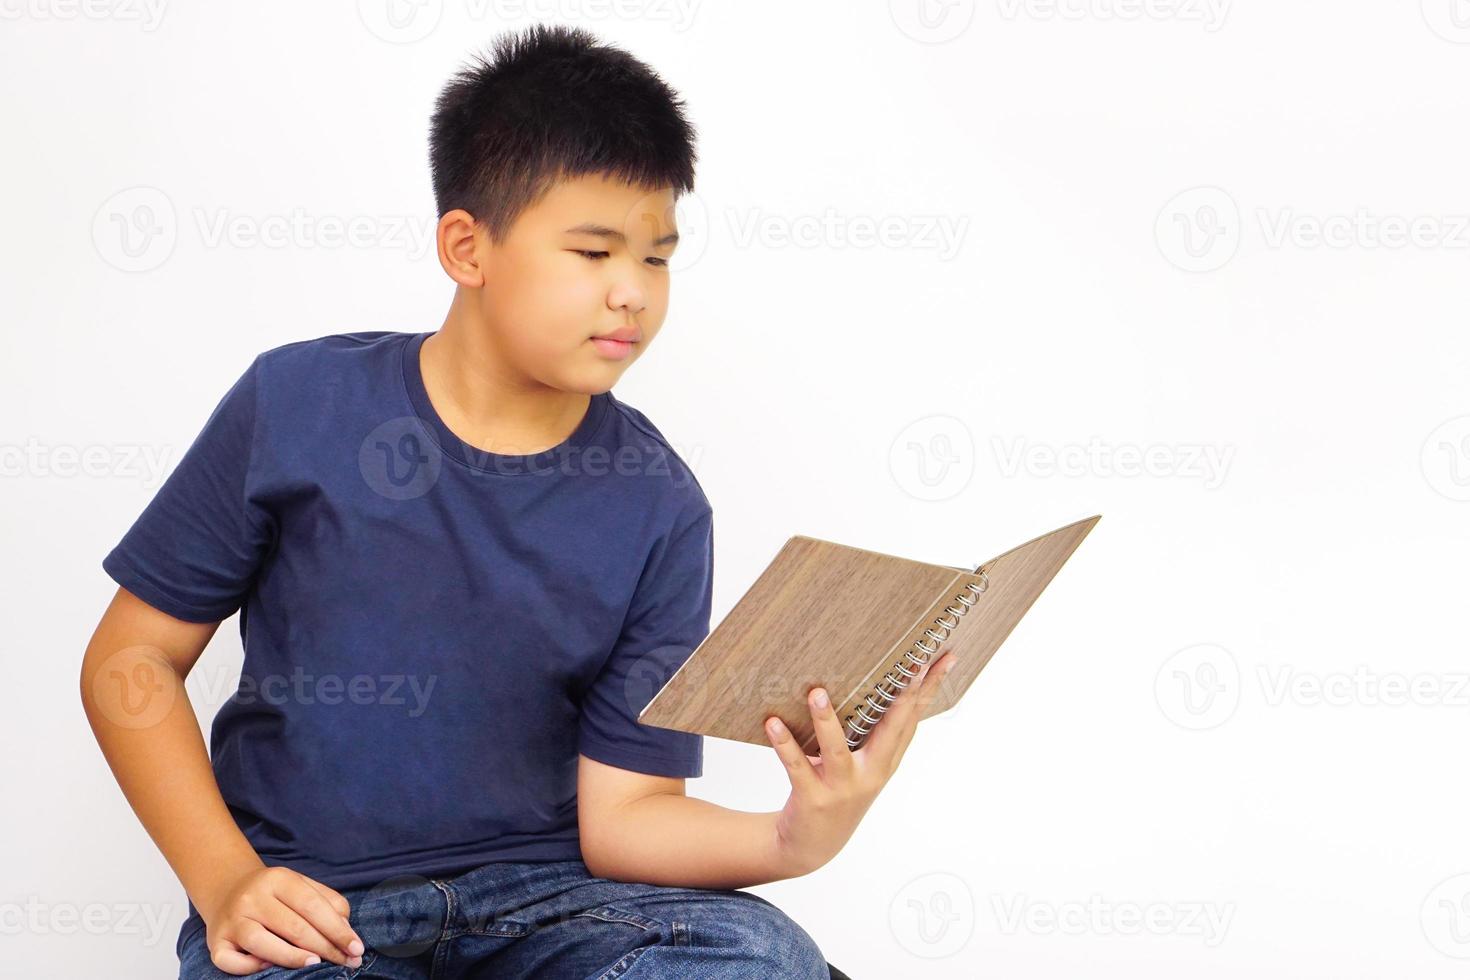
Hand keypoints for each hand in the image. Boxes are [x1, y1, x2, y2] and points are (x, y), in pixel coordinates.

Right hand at [197, 865, 365, 974]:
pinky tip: (270, 967)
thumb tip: (346, 931)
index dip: (338, 929)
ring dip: (292, 958)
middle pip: (293, 927)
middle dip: (325, 948)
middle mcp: (252, 897)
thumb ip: (327, 903)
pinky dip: (251, 967)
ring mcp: (232, 920)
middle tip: (346, 962)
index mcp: (278, 878)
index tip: (356, 948)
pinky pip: (231, 961)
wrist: (228, 889)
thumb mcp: (302, 886)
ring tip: (316, 965)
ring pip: (262, 943)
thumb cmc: (274, 894)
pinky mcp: (215, 942)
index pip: (313, 906)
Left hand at [764, 650, 957, 875]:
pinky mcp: (813, 798)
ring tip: (816, 692)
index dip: (930, 688)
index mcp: (886, 760)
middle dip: (904, 697)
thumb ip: (869, 729)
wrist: (812, 845)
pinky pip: (797, 766)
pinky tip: (772, 723)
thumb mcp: (862, 763)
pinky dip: (784, 744)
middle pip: (891, 731)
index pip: (913, 718)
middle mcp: (871, 773)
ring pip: (836, 751)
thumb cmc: (837, 790)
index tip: (945, 657)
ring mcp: (842, 788)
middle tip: (913, 664)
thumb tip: (865, 676)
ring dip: (825, 721)